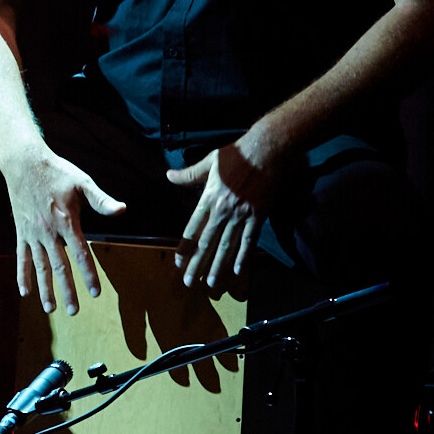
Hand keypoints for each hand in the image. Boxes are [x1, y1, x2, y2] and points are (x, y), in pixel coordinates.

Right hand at [1, 144, 125, 314]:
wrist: (24, 164)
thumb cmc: (56, 172)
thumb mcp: (82, 182)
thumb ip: (101, 199)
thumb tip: (121, 210)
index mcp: (66, 221)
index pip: (80, 253)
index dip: (89, 274)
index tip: (95, 292)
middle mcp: (48, 232)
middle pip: (59, 267)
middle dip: (67, 290)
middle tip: (74, 310)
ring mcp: (33, 234)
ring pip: (40, 267)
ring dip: (46, 289)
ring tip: (51, 309)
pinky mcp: (22, 232)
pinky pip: (21, 257)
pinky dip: (22, 275)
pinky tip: (25, 292)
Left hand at [165, 139, 275, 287]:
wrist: (265, 151)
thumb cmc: (236, 155)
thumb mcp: (208, 162)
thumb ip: (188, 174)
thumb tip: (168, 176)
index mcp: (209, 198)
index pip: (192, 228)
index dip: (185, 247)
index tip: (178, 262)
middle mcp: (222, 210)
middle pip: (207, 242)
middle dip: (197, 264)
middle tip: (189, 283)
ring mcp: (241, 215)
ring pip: (227, 246)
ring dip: (218, 266)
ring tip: (210, 283)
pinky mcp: (258, 216)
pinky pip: (250, 240)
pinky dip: (244, 256)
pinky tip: (238, 271)